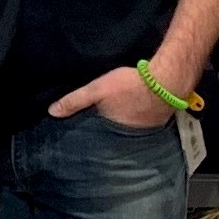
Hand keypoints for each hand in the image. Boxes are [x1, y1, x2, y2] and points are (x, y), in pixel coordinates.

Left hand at [49, 62, 178, 131]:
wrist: (166, 79)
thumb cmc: (129, 85)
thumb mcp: (97, 89)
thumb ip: (75, 100)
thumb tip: (51, 112)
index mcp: (113, 132)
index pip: (97, 139)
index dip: (90, 136)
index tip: (80, 137)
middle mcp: (130, 137)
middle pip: (114, 135)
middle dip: (106, 132)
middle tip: (96, 126)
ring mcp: (146, 130)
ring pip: (129, 129)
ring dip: (123, 125)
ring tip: (114, 119)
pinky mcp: (158, 120)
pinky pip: (143, 122)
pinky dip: (137, 118)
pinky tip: (135, 110)